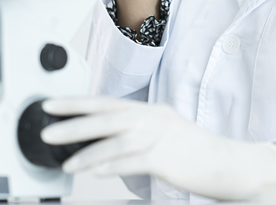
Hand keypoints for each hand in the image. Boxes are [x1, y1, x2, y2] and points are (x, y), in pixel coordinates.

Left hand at [40, 97, 275, 199]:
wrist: (228, 163)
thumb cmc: (192, 151)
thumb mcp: (162, 131)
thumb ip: (134, 130)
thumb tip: (100, 137)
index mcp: (149, 110)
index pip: (105, 102)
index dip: (75, 103)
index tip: (49, 106)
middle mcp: (152, 118)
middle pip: (106, 118)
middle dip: (73, 125)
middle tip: (47, 133)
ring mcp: (160, 137)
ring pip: (116, 140)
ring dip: (87, 153)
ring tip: (67, 164)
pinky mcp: (167, 158)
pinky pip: (133, 161)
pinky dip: (111, 166)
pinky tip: (95, 172)